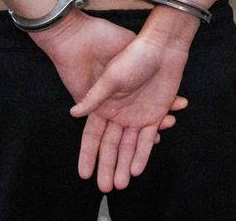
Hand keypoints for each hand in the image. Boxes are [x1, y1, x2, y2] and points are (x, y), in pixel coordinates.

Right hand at [32, 11, 186, 191]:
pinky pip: (148, 139)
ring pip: (129, 147)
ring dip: (125, 165)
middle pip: (111, 146)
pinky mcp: (154, 115)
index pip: (93, 135)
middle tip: (105, 188)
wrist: (162, 48)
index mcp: (104, 104)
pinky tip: (137, 169)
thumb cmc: (133, 58)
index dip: (88, 153)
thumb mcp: (111, 77)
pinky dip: (143, 154)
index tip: (83, 173)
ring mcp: (137, 115)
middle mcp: (119, 113)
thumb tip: (73, 113)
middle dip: (107, 166)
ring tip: (121, 184)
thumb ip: (94, 97)